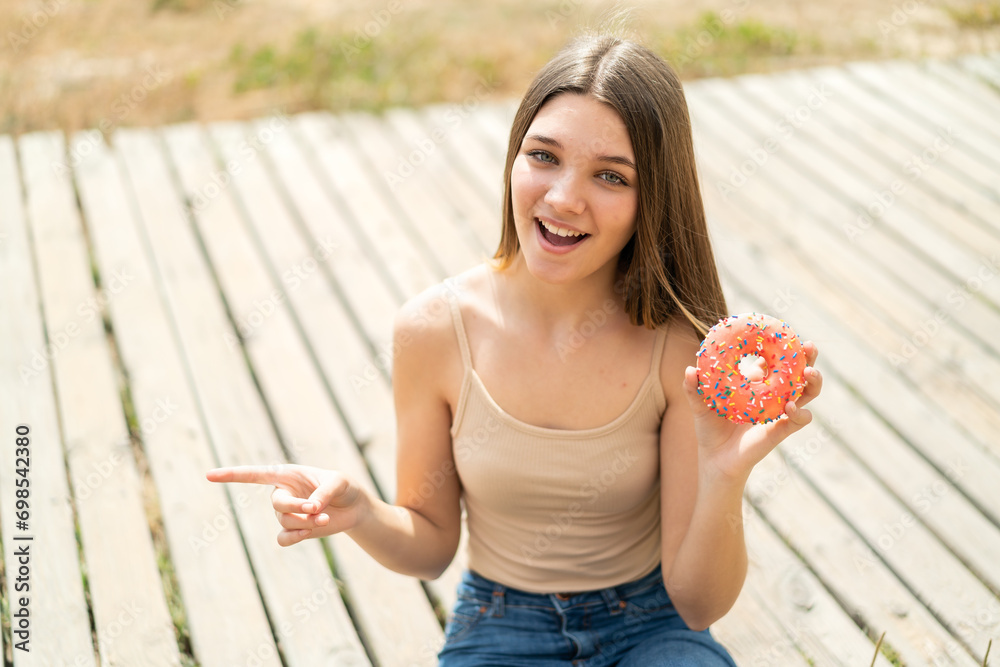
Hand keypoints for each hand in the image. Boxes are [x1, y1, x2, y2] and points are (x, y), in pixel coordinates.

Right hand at [206, 464, 366, 545]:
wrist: (354, 507)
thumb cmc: (344, 487)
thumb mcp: (339, 482)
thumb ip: (324, 492)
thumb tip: (310, 508)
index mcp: (287, 474)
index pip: (254, 474)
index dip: (232, 475)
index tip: (209, 475)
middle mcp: (283, 493)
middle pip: (277, 504)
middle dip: (297, 508)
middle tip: (317, 509)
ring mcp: (287, 513)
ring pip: (285, 522)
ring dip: (306, 522)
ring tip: (324, 518)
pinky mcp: (294, 531)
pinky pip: (283, 538)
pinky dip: (295, 538)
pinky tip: (309, 533)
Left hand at [682, 341, 821, 481]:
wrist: (715, 459)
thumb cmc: (710, 428)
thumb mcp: (700, 405)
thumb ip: (693, 388)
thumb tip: (689, 369)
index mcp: (758, 382)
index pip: (776, 360)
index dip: (783, 346)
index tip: (785, 331)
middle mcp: (774, 395)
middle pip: (799, 373)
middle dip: (808, 358)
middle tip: (809, 346)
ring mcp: (780, 412)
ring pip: (807, 394)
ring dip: (813, 382)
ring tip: (810, 372)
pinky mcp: (781, 431)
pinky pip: (798, 421)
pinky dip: (800, 413)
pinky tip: (791, 406)